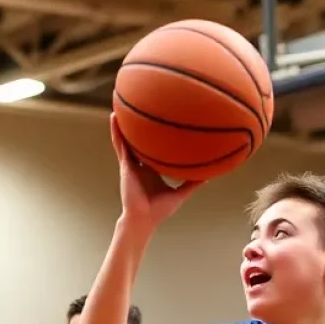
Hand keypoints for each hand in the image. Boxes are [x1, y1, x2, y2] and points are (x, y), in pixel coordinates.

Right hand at [110, 114, 202, 229]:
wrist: (144, 219)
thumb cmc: (159, 210)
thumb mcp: (180, 193)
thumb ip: (192, 183)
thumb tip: (209, 175)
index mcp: (151, 170)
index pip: (153, 150)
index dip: (156, 138)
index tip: (162, 124)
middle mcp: (140, 165)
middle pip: (139, 142)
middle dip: (139, 127)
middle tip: (143, 106)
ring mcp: (131, 164)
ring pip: (127, 139)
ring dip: (124, 123)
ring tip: (122, 104)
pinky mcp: (126, 165)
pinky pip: (120, 144)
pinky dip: (116, 131)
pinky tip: (114, 117)